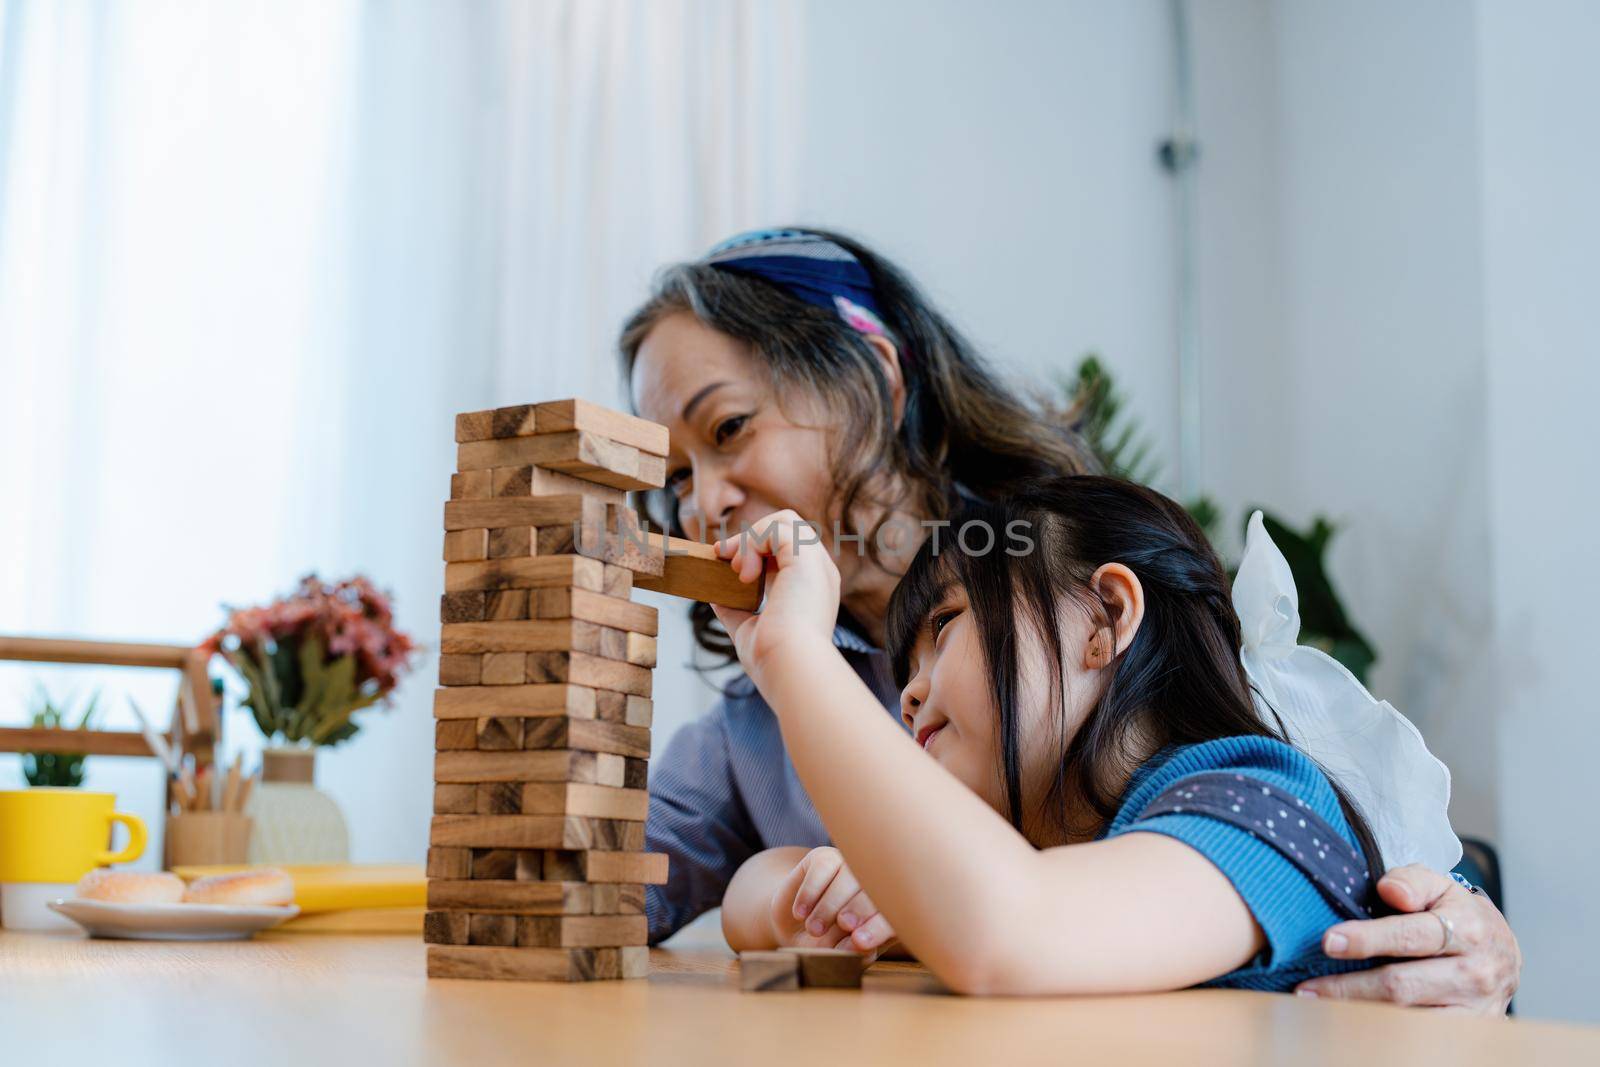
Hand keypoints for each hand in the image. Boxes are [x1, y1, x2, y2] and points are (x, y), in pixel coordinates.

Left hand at [710, 509, 840, 676]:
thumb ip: (735, 608)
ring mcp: (817, 564)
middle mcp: (819, 573)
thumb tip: (715, 595)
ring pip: (785, 521)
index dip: (756, 550)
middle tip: (723, 557)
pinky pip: (779, 528)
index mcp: (811, 590)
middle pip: (788, 529)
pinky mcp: (807, 558)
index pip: (787, 552)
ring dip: (751, 538)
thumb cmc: (771, 658)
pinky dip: (753, 543)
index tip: (726, 564)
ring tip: (735, 567)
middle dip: (751, 538)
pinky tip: (743, 573)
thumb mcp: (748, 628)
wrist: (789, 666)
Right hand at [769, 846, 896, 955]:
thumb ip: (853, 952)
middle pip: (875, 889)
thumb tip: (861, 946)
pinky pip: (823, 867)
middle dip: (860, 909)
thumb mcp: (838, 955)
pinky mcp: (825, 857)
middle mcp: (873, 885)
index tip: (859, 941)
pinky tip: (800, 913)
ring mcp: (850, 868)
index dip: (879, 926)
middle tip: (844, 925)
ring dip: (831, 905)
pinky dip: (810, 892)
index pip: (894, 915)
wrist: (792, 928)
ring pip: (848, 876)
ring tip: (815, 929)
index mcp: (887, 912)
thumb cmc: (825, 944)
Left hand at [1296, 864, 1520, 1013]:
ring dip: (1360, 1015)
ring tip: (1319, 1007)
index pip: (1411, 936)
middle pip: (1403, 986)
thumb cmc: (1458, 914)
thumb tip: (1389, 890)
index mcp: (1467, 930)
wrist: (1501, 953)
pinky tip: (1350, 1024)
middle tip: (1308, 988)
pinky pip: (1420, 1040)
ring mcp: (1475, 1010)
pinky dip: (1382, 1033)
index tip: (1328, 942)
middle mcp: (1474, 973)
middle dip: (1350, 988)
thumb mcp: (1439, 886)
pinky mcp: (1469, 1033)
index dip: (1367, 940)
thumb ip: (1412, 881)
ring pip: (1409, 1020)